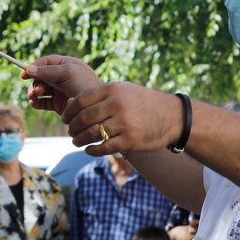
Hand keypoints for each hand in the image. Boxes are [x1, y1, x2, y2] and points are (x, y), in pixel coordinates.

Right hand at [21, 56, 101, 115]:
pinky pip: (43, 102)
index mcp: (67, 64)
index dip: (34, 67)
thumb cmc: (84, 85)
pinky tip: (34, 103)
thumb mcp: (66, 73)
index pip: (46, 62)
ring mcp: (60, 90)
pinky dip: (37, 102)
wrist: (96, 107)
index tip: (23, 74)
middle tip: (36, 90)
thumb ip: (47, 71)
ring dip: (34, 92)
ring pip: (41, 89)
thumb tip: (28, 69)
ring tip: (33, 96)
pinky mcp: (59, 104)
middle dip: (35, 82)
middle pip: (41, 76)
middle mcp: (63, 76)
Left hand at [63, 82, 183, 155]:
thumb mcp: (123, 91)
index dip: (69, 112)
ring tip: (77, 142)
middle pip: (83, 118)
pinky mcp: (130, 140)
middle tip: (71, 133)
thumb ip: (99, 96)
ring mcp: (124, 122)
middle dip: (72, 128)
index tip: (65, 119)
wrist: (174, 117)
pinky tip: (89, 150)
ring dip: (80, 140)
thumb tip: (69, 102)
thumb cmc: (145, 103)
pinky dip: (92, 150)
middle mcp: (117, 104)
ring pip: (91, 134)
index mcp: (113, 89)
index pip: (80, 100)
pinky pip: (103, 147)